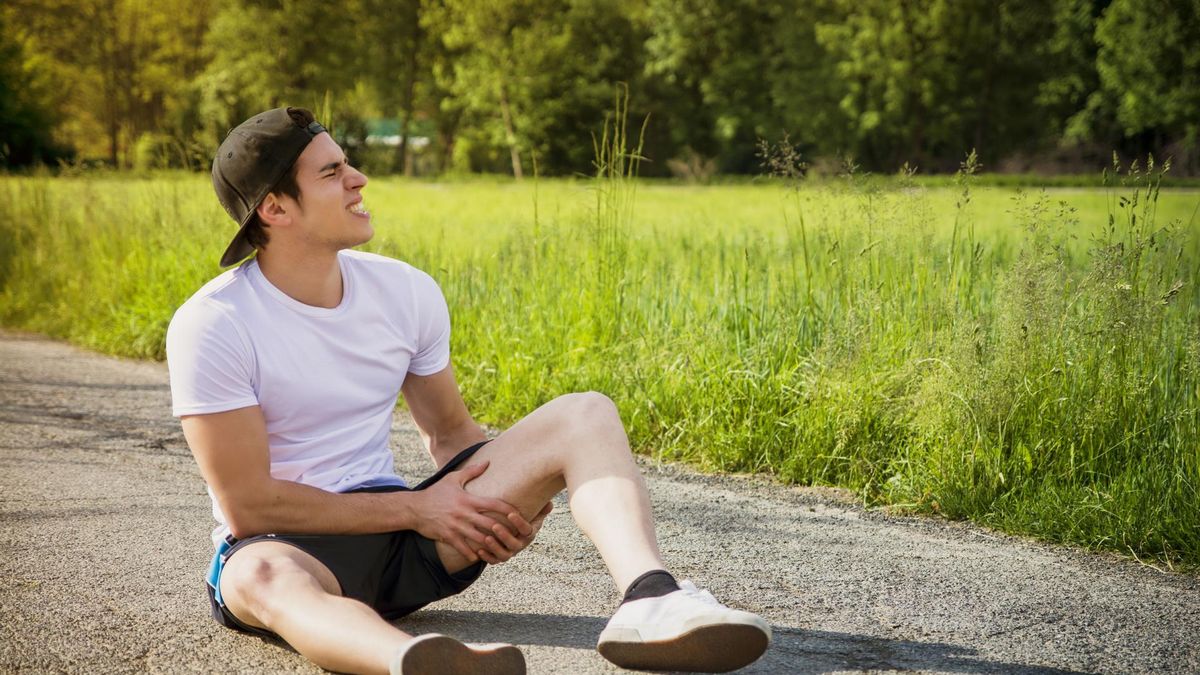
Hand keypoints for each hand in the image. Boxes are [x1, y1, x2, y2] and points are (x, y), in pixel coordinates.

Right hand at [410, 460, 532, 563]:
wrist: (414, 508)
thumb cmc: (436, 492)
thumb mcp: (453, 479)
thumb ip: (472, 471)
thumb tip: (488, 462)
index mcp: (468, 499)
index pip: (494, 504)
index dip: (509, 510)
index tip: (519, 515)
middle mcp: (464, 514)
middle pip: (490, 524)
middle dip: (505, 531)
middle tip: (515, 536)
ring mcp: (456, 526)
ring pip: (479, 539)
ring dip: (492, 544)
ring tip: (502, 548)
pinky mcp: (448, 537)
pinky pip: (464, 548)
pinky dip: (473, 554)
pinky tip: (480, 556)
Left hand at [474, 501, 552, 564]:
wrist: (514, 532)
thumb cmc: (522, 519)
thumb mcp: (533, 513)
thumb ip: (540, 508)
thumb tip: (550, 503)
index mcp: (529, 534)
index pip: (527, 530)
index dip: (519, 523)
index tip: (511, 514)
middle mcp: (520, 545)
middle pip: (515, 545)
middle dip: (505, 536)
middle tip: (495, 526)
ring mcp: (510, 552)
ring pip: (504, 555)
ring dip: (495, 548)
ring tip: (486, 538)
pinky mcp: (499, 558)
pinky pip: (494, 561)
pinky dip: (487, 557)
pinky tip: (479, 550)